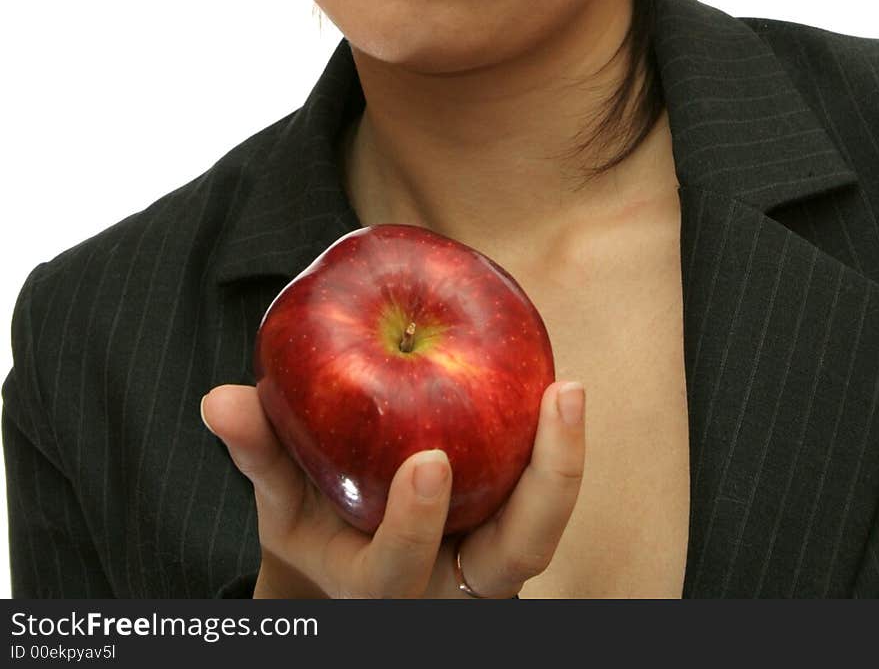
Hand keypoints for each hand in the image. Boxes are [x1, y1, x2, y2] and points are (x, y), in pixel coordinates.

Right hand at [201, 379, 584, 598]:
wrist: (355, 565)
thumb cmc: (315, 524)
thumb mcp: (280, 501)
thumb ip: (259, 449)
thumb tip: (220, 400)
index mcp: (378, 587)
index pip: (400, 572)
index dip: (416, 526)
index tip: (429, 463)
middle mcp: (447, 588)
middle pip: (516, 560)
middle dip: (544, 488)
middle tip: (555, 397)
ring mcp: (490, 566)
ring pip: (542, 531)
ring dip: (562, 463)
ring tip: (565, 388)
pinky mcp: (513, 529)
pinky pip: (543, 495)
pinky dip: (552, 446)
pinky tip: (554, 383)